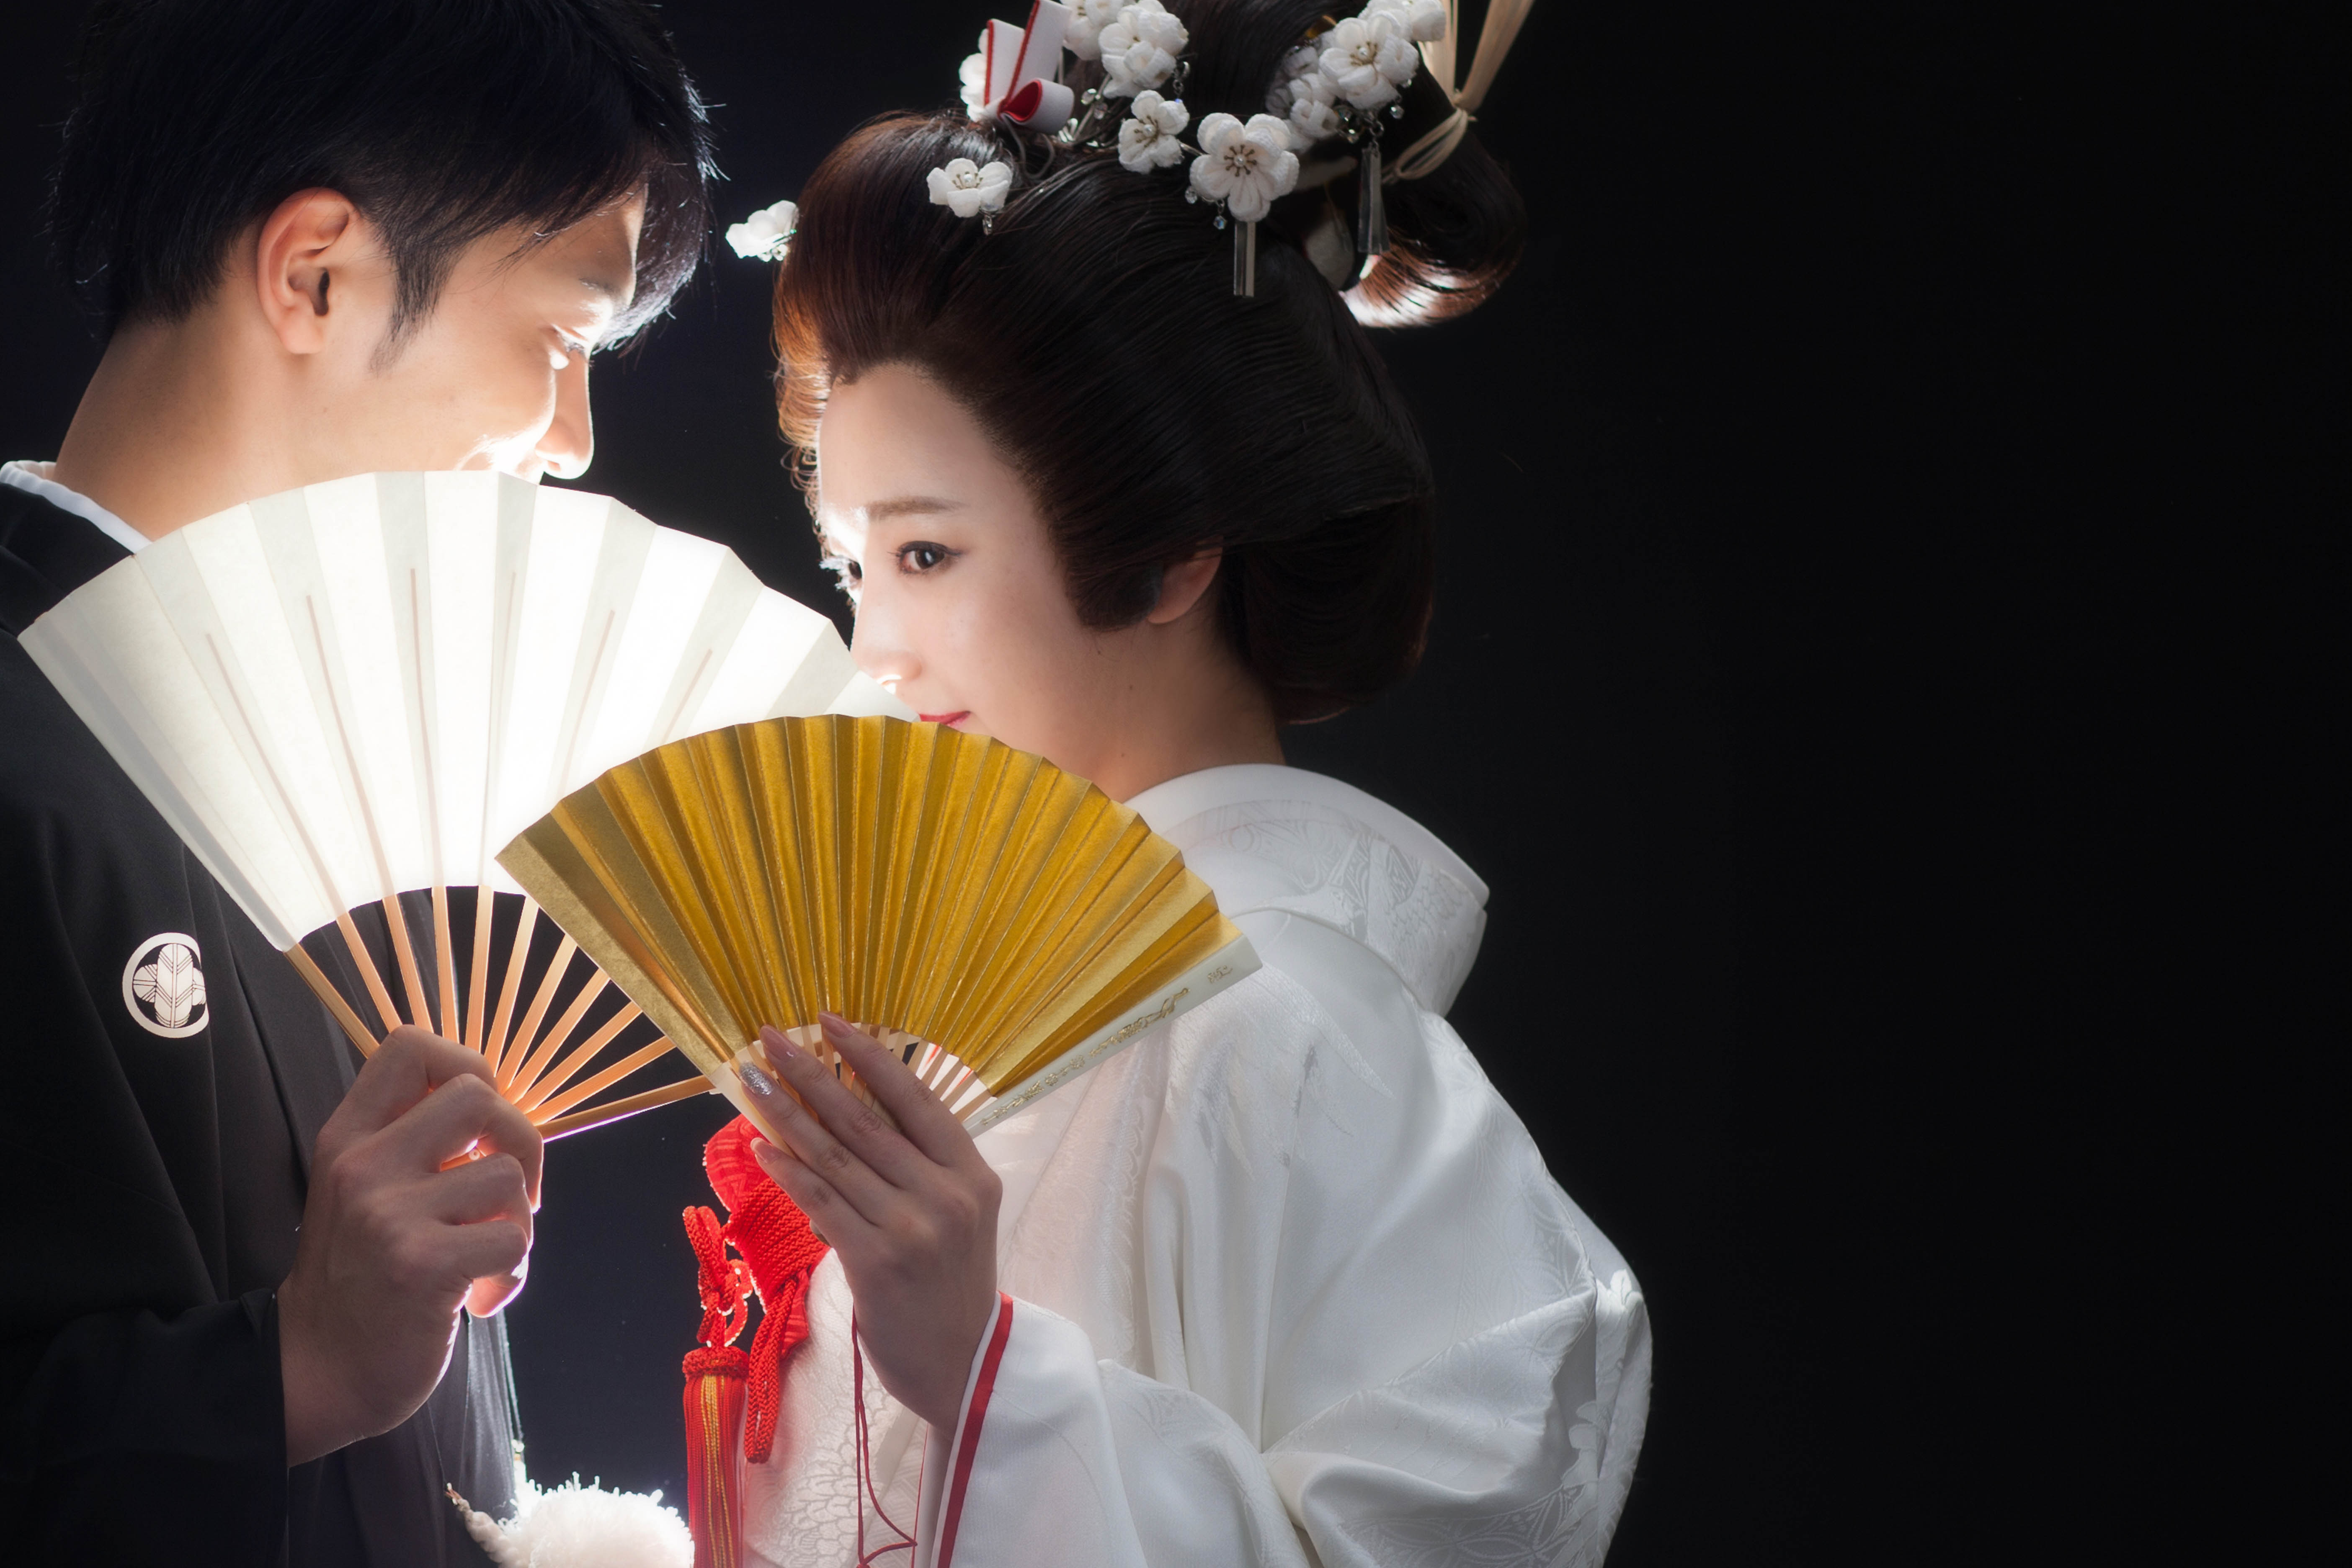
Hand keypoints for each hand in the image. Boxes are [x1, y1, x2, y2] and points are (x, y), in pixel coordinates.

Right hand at [277, 1026, 542, 1463]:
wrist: (317, 1372)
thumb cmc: (362, 1277)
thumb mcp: (367, 1190)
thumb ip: (415, 1141)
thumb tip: (497, 1103)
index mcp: (350, 1137)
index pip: (409, 1045)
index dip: (467, 1066)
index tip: (479, 1124)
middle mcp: (365, 1165)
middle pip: (479, 1095)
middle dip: (520, 1142)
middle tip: (508, 1197)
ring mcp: (390, 1214)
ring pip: (507, 1176)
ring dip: (516, 1224)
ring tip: (481, 1259)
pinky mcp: (422, 1264)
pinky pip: (512, 1238)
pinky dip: (510, 1272)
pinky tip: (478, 1299)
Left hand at [739, 1014, 1000, 1430]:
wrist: (964, 1366)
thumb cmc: (951, 1286)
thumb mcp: (957, 1216)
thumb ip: (920, 1167)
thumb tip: (851, 1111)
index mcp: (973, 1174)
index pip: (916, 1098)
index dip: (870, 1055)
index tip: (830, 1020)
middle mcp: (947, 1194)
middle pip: (866, 1119)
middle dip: (811, 1073)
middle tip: (770, 1038)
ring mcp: (913, 1228)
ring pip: (836, 1156)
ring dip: (785, 1114)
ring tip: (751, 1080)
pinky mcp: (877, 1261)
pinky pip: (822, 1202)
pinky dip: (788, 1170)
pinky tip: (759, 1145)